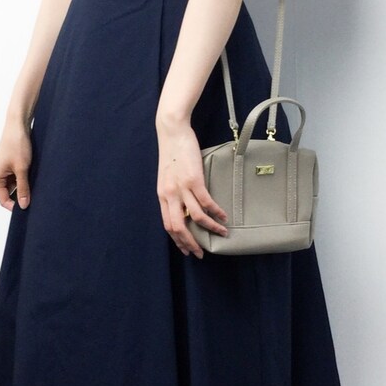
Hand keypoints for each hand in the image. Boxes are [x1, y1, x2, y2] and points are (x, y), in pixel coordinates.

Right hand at [0, 120, 32, 210]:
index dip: (15, 206)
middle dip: (21, 196)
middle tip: (35, 197)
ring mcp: (5, 169)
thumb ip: (23, 188)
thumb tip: (24, 205)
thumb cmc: (17, 144)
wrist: (18, 125)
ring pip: (15, 185)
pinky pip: (18, 176)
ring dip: (24, 186)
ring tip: (35, 183)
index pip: (3, 200)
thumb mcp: (22, 169)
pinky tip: (34, 175)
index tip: (29, 208)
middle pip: (9, 193)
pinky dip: (25, 178)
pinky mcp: (11, 164)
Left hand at [156, 117, 227, 257]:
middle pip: (179, 227)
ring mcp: (182, 188)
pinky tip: (223, 216)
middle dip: (191, 243)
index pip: (168, 225)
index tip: (188, 250)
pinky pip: (206, 202)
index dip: (178, 241)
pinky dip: (216, 212)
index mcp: (162, 196)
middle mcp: (170, 195)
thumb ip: (173, 192)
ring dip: (210, 228)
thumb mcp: (168, 177)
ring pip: (196, 217)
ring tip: (222, 233)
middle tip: (202, 253)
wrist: (172, 133)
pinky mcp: (194, 180)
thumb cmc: (172, 152)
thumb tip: (185, 205)